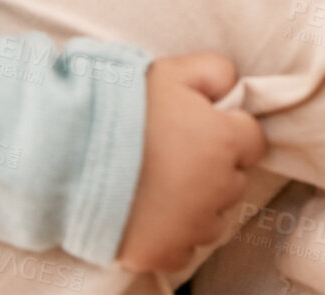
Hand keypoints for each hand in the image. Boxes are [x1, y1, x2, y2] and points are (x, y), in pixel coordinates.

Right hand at [115, 51, 266, 272]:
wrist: (71, 151)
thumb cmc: (125, 106)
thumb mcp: (174, 71)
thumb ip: (215, 72)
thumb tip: (231, 89)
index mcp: (224, 142)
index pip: (253, 141)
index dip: (229, 131)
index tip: (203, 128)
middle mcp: (217, 188)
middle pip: (232, 181)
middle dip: (213, 168)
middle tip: (175, 154)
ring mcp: (191, 226)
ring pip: (212, 219)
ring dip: (197, 205)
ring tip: (160, 185)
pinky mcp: (162, 254)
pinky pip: (185, 250)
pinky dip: (173, 237)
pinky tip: (150, 214)